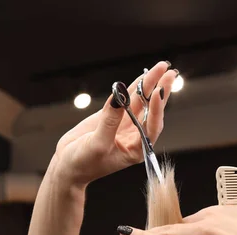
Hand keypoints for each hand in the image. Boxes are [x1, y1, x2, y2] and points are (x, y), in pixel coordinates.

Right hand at [51, 61, 175, 185]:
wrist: (67, 167)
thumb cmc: (83, 163)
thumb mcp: (97, 144)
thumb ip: (109, 122)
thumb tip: (120, 98)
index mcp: (136, 149)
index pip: (152, 126)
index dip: (157, 109)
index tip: (158, 92)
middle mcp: (134, 136)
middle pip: (151, 110)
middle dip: (160, 90)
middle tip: (169, 72)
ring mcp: (124, 125)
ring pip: (140, 101)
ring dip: (150, 84)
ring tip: (161, 66)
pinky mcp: (112, 116)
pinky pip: (125, 99)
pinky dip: (133, 87)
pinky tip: (144, 75)